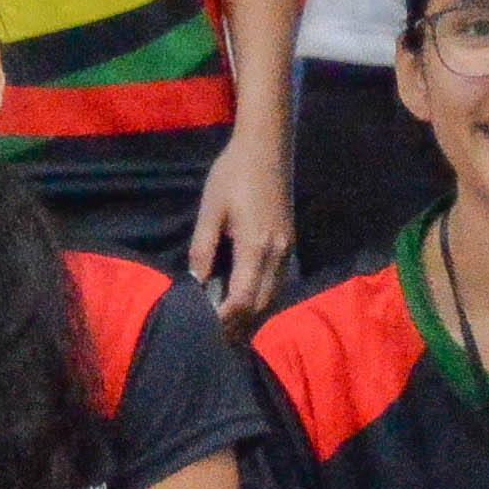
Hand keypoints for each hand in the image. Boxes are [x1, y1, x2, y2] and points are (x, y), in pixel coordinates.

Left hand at [187, 128, 294, 327]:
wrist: (266, 148)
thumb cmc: (232, 175)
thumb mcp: (210, 211)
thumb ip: (203, 248)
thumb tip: (197, 280)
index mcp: (256, 247)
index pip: (244, 297)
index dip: (228, 317)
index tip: (211, 330)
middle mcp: (278, 253)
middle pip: (264, 302)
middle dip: (243, 323)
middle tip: (220, 340)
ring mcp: (288, 248)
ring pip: (276, 293)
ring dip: (256, 313)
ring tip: (234, 328)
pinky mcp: (290, 242)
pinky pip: (281, 280)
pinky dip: (266, 296)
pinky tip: (250, 301)